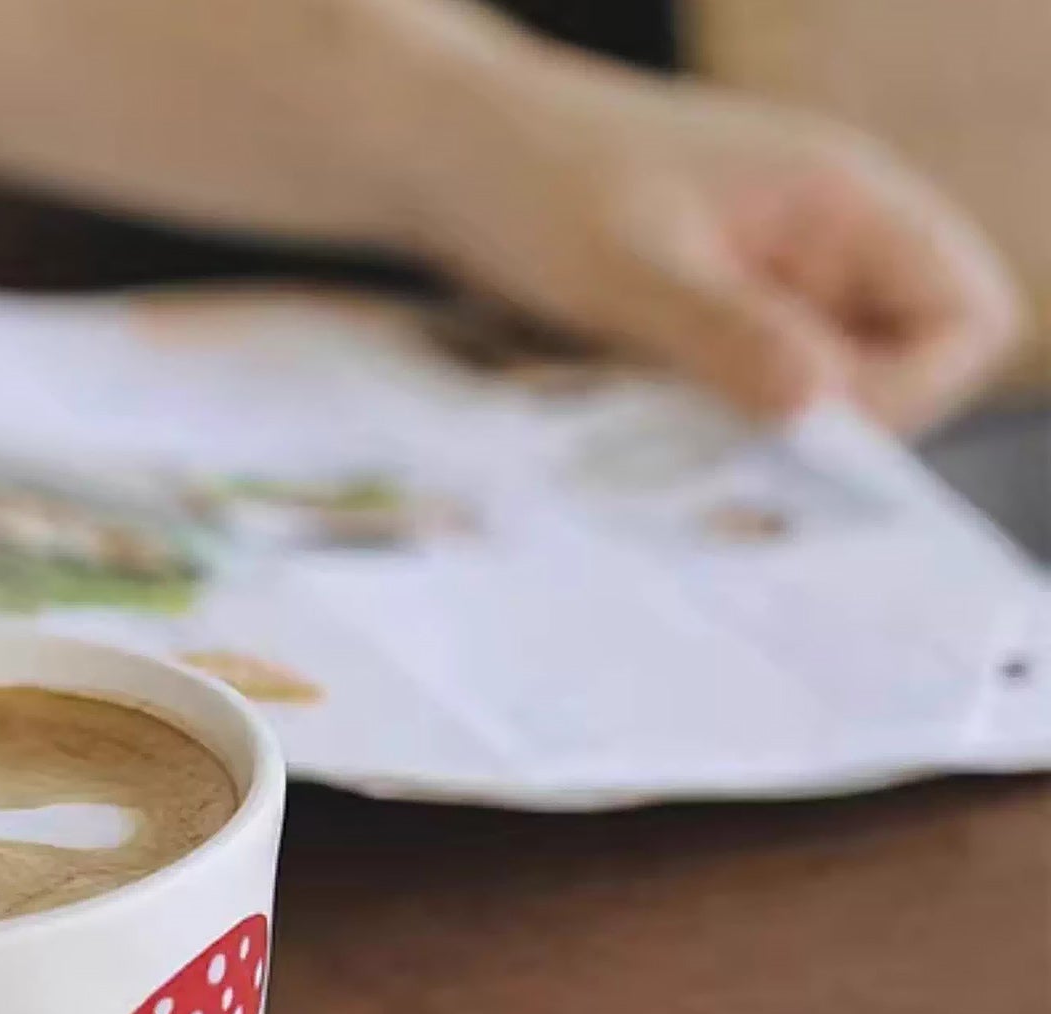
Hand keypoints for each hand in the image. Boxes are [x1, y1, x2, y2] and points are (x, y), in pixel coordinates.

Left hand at [420, 55, 1022, 433]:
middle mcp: (829, 241)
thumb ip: (729, 337)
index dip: (909, 395)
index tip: (803, 431)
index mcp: (844, 201)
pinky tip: (653, 432)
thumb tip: (822, 408)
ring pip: (824, 392)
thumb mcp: (628, 272)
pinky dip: (717, 425)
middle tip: (731, 457)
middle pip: (904, 369)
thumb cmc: (535, 183)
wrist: (450, 155)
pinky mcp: (721, 317)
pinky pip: (756, 391)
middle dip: (832, 427)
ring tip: (677, 440)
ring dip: (764, 434)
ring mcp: (777, 281)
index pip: (965, 319)